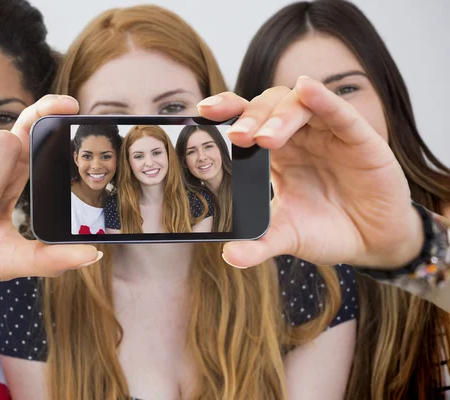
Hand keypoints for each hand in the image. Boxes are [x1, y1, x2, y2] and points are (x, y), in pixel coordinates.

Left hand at [197, 76, 422, 268]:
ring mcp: (328, 133)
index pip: (247, 121)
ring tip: (264, 138)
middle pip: (268, 106)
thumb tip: (229, 256)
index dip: (227, 111)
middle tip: (237, 138)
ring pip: (299, 104)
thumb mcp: (288, 237)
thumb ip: (259, 244)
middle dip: (250, 117)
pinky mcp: (358, 138)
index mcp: (275, 154)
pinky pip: (339, 112)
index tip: (202, 112)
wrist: (372, 241)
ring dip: (279, 115)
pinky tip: (309, 89)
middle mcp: (298, 136)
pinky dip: (323, 99)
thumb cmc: (327, 230)